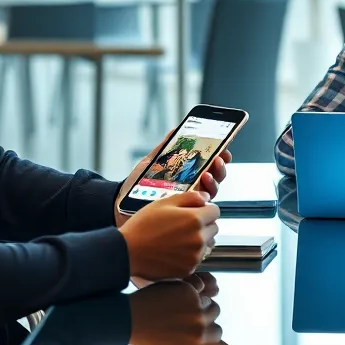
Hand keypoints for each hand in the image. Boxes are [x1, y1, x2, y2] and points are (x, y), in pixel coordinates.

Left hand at [116, 137, 232, 225]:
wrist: (121, 204)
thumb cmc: (138, 184)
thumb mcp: (151, 162)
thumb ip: (165, 148)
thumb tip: (175, 130)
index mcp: (188, 175)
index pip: (209, 165)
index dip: (220, 155)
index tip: (223, 147)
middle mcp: (192, 188)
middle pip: (216, 177)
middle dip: (221, 166)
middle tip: (218, 158)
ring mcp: (190, 202)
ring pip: (212, 192)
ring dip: (215, 180)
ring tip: (209, 171)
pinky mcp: (184, 214)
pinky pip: (201, 207)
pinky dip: (205, 196)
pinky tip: (200, 187)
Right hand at [118, 189, 219, 280]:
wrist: (127, 252)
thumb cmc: (143, 226)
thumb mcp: (164, 203)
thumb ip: (189, 197)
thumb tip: (207, 197)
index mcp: (195, 219)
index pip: (215, 211)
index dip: (205, 209)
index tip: (194, 211)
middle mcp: (199, 238)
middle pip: (213, 228)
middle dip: (203, 224)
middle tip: (183, 225)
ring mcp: (195, 256)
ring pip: (207, 244)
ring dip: (199, 240)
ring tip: (177, 239)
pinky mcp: (188, 269)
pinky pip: (197, 258)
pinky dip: (190, 254)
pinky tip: (174, 251)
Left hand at [128, 273, 232, 344]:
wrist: (129, 319)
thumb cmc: (149, 341)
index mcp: (199, 343)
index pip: (219, 338)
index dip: (215, 337)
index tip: (219, 342)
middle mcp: (200, 325)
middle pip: (215, 317)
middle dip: (207, 317)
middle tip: (190, 318)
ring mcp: (194, 306)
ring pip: (210, 302)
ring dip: (202, 303)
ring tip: (184, 307)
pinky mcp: (188, 291)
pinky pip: (200, 289)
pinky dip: (194, 290)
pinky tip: (180, 296)